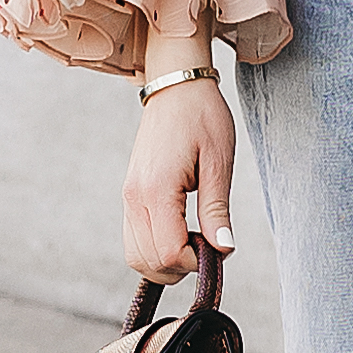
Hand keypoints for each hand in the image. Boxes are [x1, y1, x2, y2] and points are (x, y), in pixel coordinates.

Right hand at [124, 60, 234, 279]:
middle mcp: (134, 197)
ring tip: (194, 240)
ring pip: (135, 256)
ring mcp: (128, 197)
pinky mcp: (129, 195)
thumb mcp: (219, 162)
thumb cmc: (202, 117)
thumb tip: (224, 248)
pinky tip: (180, 232)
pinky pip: (133, 239)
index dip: (196, 261)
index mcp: (156, 189)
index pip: (168, 252)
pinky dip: (154, 248)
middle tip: (208, 244)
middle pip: (147, 261)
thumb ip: (217, 209)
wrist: (176, 86)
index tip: (218, 246)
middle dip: (180, 266)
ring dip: (165, 261)